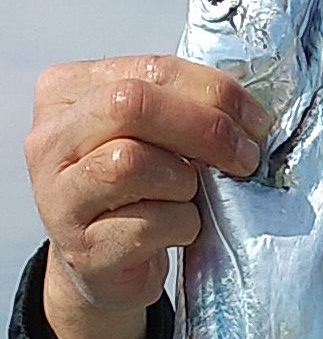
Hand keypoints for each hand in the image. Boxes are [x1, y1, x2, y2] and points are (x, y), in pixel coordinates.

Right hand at [25, 55, 270, 338]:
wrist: (104, 268)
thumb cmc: (136, 193)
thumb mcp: (148, 136)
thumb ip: (178, 108)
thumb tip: (248, 111)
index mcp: (65, 92)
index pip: (149, 70)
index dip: (213, 92)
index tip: (256, 122)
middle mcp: (50, 140)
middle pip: (131, 105)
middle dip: (204, 128)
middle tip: (245, 157)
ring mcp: (59, 197)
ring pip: (134, 164)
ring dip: (186, 182)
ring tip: (192, 198)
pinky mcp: (84, 249)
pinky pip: (149, 224)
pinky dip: (183, 225)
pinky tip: (181, 230)